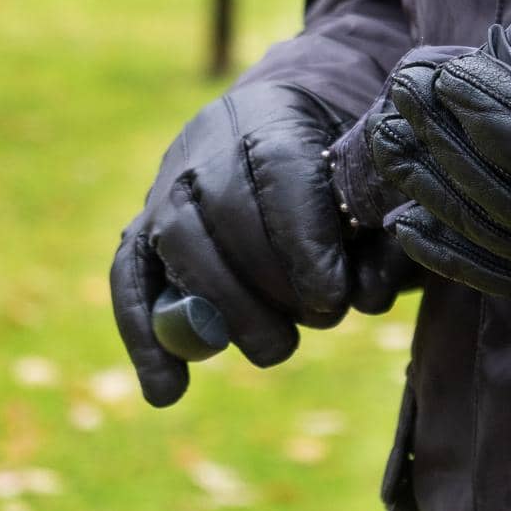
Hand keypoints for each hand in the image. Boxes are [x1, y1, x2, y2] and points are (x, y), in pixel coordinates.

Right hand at [111, 82, 409, 405]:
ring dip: (225, 310)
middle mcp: (209, 146)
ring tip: (278, 348)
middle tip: (320, 320)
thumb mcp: (373, 183)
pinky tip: (168, 391)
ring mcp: (167, 187)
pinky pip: (129, 279)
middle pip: (222, 214)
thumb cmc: (341, 165)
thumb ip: (381, 233)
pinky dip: (145, 338)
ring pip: (176, 246)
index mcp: (272, 119)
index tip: (334, 295)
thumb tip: (367, 297)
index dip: (304, 241)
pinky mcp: (142, 228)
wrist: (282, 122)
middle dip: (271, 282)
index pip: (279, 173)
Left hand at [370, 25, 510, 339]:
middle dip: (442, 139)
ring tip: (390, 141)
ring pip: (493, 235)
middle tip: (400, 91)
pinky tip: (409, 222)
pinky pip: (504, 280)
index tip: (444, 68)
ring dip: (432, 187)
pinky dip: (452, 254)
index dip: (483, 107)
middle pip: (500, 189)